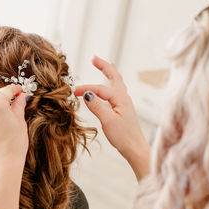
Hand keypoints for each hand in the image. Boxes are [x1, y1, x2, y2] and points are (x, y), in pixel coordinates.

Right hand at [75, 56, 150, 179]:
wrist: (135, 149)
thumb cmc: (123, 137)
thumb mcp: (108, 121)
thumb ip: (97, 106)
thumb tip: (87, 94)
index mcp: (121, 98)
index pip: (100, 89)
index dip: (86, 89)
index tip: (73, 93)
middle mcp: (124, 98)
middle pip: (114, 77)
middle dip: (104, 66)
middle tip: (94, 58)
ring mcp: (125, 104)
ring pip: (116, 84)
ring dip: (108, 74)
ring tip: (101, 66)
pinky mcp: (123, 110)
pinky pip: (115, 92)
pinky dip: (109, 85)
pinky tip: (106, 89)